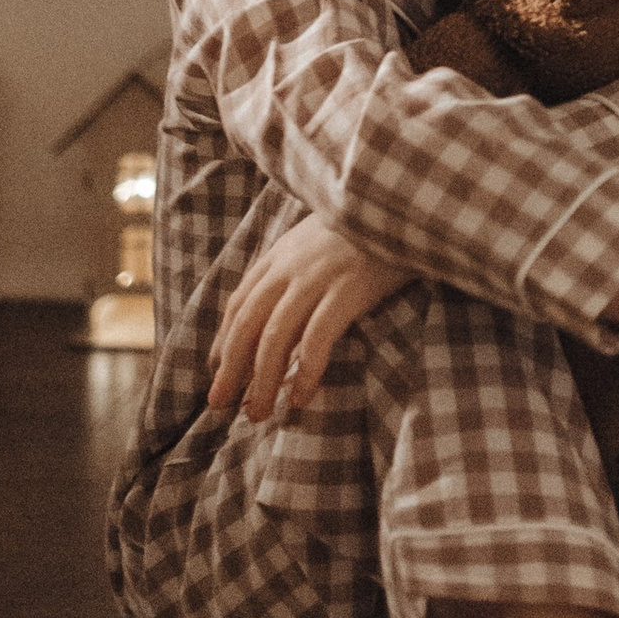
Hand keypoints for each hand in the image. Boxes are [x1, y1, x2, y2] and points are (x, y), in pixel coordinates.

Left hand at [207, 211, 407, 423]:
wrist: (401, 203)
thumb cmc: (364, 227)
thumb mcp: (316, 238)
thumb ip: (294, 265)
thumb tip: (276, 308)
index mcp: (279, 255)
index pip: (239, 304)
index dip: (223, 342)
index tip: (216, 373)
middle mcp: (289, 267)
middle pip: (247, 325)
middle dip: (231, 370)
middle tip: (221, 404)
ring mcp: (317, 278)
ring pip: (274, 338)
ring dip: (262, 381)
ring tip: (258, 414)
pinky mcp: (347, 290)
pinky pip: (316, 339)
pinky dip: (304, 372)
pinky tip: (299, 399)